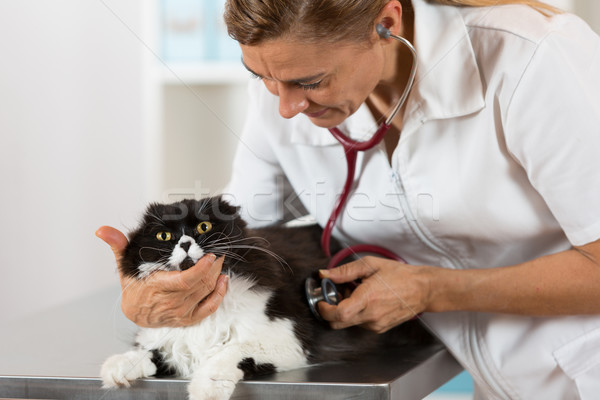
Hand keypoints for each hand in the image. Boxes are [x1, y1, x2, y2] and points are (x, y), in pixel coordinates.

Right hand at [96, 226, 227, 327]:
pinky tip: (223, 280)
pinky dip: (219, 294)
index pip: (185, 280)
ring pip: (207, 291)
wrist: (136, 314)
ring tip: (220, 259)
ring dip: (217, 274)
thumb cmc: (134, 288)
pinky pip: (210, 307)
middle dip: (213, 266)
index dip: (201, 268)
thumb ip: (118, 246)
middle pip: (201, 283)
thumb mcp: (125, 265)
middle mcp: (172, 302)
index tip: (209, 255)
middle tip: (219, 249)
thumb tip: (102, 231)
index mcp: (158, 288)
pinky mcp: (190, 318)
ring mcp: (182, 312)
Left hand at [317, 256, 432, 332]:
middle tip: (336, 295)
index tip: (321, 301)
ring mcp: (376, 324)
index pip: (337, 314)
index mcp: (367, 298)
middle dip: (330, 311)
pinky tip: (365, 300)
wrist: (422, 289)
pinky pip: (360, 324)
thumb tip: (325, 275)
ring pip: (348, 323)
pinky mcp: (380, 328)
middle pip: (338, 323)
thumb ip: (344, 271)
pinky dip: (356, 314)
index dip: (324, 309)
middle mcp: (371, 316)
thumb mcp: (369, 265)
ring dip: (345, 311)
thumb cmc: (399, 275)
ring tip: (356, 293)